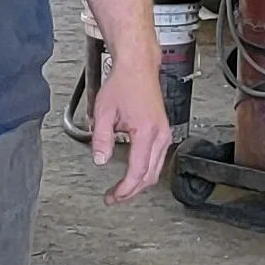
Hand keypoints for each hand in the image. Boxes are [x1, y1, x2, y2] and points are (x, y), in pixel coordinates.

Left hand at [87, 60, 172, 201]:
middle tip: (114, 197)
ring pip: (155, 169)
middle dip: (131, 190)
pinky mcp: (163, 131)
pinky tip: (132, 172)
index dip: (124, 189)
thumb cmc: (123, 84)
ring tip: (121, 188)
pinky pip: (157, 159)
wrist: (138, 67)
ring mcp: (164, 133)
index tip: (113, 196)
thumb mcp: (104, 112)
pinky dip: (145, 170)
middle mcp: (160, 135)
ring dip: (139, 182)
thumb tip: (100, 160)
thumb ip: (101, 139)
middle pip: (149, 176)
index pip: (137, 171)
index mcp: (146, 133)